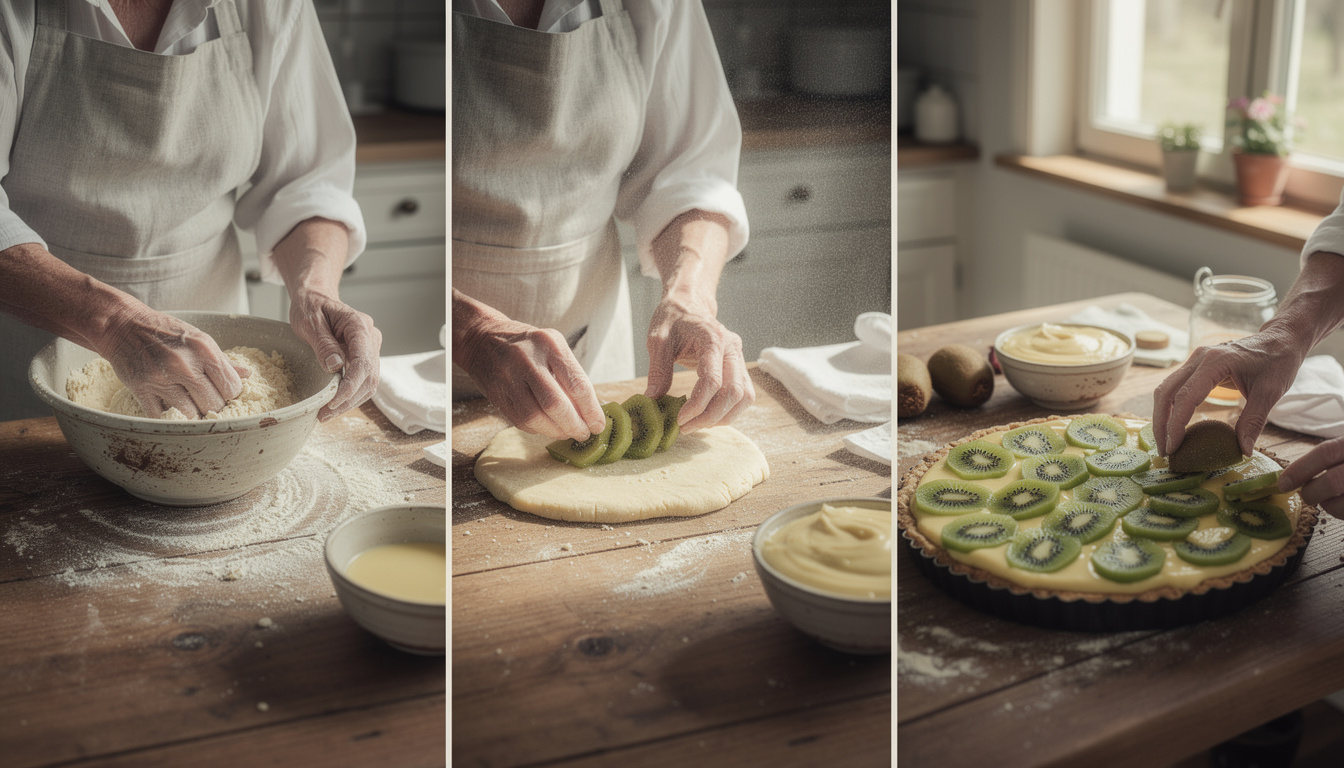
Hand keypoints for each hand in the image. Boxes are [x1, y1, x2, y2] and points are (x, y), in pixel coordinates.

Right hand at [97, 307, 247, 418]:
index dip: (230, 394)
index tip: (222, 392)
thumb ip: (222, 360)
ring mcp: (161, 379)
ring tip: (190, 405)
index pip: (231, 387)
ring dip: (193, 414)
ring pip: (191, 415)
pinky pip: (163, 417)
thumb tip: (246, 375)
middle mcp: (184, 365)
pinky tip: (172, 408)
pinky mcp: (141, 390)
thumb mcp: (199, 338)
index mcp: (204, 350)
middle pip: (213, 404)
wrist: (123, 326)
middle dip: (213, 406)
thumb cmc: (165, 332)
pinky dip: (170, 417)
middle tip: (206, 400)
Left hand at [288, 288, 381, 421]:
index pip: (363, 361)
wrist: (316, 297)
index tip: (333, 402)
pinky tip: (334, 405)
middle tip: (324, 415)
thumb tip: (335, 367)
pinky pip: (363, 380)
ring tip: (327, 414)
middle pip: (370, 377)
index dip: (351, 385)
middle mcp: (371, 338)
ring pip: (369, 383)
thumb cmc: (311, 305)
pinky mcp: (365, 357)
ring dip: (350, 402)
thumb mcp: (310, 321)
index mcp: (359, 326)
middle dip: (349, 400)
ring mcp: (370, 348)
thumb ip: (323, 344)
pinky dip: (351, 395)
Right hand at [454, 309, 604, 441]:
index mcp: (549, 344)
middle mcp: (528, 361)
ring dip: (556, 431)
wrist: (482, 340)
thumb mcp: (553, 346)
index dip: (591, 411)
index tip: (598, 425)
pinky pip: (522, 421)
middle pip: (556, 405)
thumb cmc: (528, 346)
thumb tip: (590, 411)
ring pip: (536, 418)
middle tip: (584, 434)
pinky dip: (539, 429)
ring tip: (567, 433)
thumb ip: (570, 375)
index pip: (577, 385)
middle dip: (574, 426)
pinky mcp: (498, 396)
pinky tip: (548, 427)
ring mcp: (509, 379)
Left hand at [644, 294, 753, 430]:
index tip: (679, 419)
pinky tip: (709, 415)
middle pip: (733, 392)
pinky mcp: (740, 367)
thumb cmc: (673, 319)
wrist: (689, 305)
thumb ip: (658, 369)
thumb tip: (653, 399)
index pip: (712, 380)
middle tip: (686, 427)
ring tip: (697, 423)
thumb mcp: (658, 339)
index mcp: (712, 338)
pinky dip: (730, 411)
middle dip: (710, 416)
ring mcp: (739, 358)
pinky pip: (744, 395)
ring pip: (744, 397)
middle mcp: (732, 348)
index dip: (697, 405)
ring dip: (723, 417)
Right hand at [1152, 328, 1305, 456]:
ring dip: (1161, 416)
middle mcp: (1199, 358)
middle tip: (1164, 451)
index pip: (1185, 396)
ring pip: (1165, 389)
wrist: (1280, 339)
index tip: (1173, 447)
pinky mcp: (1195, 365)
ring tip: (1166, 441)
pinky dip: (1169, 407)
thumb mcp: (1270, 393)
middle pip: (1166, 392)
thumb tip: (1243, 451)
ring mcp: (1195, 359)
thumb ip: (1253, 421)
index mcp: (1216, 361)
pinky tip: (1173, 424)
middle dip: (1161, 423)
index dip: (1176, 424)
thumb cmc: (1278, 361)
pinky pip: (1174, 387)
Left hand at [1280, 437, 1343, 518]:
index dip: (1300, 469)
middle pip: (1332, 481)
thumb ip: (1333, 457)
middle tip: (1308, 495)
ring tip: (1334, 499)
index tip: (1283, 483)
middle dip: (1313, 492)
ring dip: (1331, 506)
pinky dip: (1343, 512)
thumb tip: (1292, 477)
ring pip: (1342, 505)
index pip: (1326, 453)